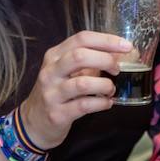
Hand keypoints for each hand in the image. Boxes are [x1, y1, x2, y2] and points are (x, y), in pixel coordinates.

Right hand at [18, 31, 131, 148]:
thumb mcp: (67, 72)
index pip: (81, 39)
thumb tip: (120, 54)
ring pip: (82, 83)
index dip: (106, 40)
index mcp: (54, 56)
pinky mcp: (57, 114)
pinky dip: (101, 103)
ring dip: (104, 85)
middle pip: (79, 56)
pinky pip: (84, 105)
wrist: (33, 122)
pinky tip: (107, 103)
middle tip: (117, 69)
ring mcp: (52, 93)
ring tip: (111, 89)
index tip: (126, 46)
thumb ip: (89, 62)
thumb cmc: (56, 92)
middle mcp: (50, 72)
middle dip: (105, 60)